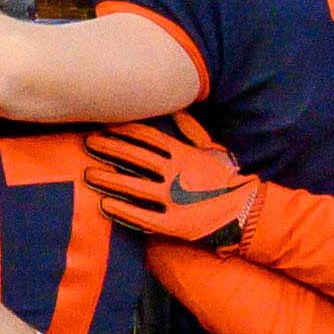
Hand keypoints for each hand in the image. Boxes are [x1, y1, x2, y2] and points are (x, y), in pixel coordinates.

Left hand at [85, 116, 252, 247]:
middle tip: (87, 143)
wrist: (247, 211)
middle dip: (110, 149)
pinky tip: (104, 205)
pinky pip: (144, 217)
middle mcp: (176, 174)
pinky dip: (123, 211)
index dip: (124, 131)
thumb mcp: (212, 149)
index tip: (104, 126)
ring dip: (109, 179)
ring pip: (135, 186)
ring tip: (88, 174)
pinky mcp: (174, 223)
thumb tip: (176, 110)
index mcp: (184, 155)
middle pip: (136, 158)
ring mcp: (174, 199)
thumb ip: (191, 130)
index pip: (148, 138)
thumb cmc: (226, 178)